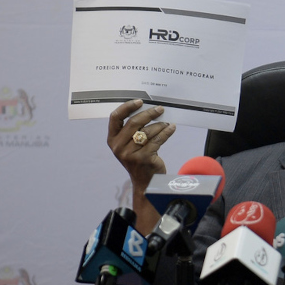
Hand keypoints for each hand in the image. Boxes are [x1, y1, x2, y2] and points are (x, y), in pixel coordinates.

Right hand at [107, 100, 175, 232]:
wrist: (145, 183)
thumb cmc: (138, 159)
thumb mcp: (128, 145)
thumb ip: (132, 130)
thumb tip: (147, 109)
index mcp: (112, 140)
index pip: (115, 118)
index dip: (127, 107)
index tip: (140, 101)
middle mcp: (118, 147)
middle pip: (133, 123)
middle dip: (148, 113)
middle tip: (160, 109)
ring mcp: (130, 154)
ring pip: (147, 131)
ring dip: (160, 125)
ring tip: (167, 123)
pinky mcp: (143, 159)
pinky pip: (157, 140)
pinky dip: (166, 132)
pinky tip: (172, 128)